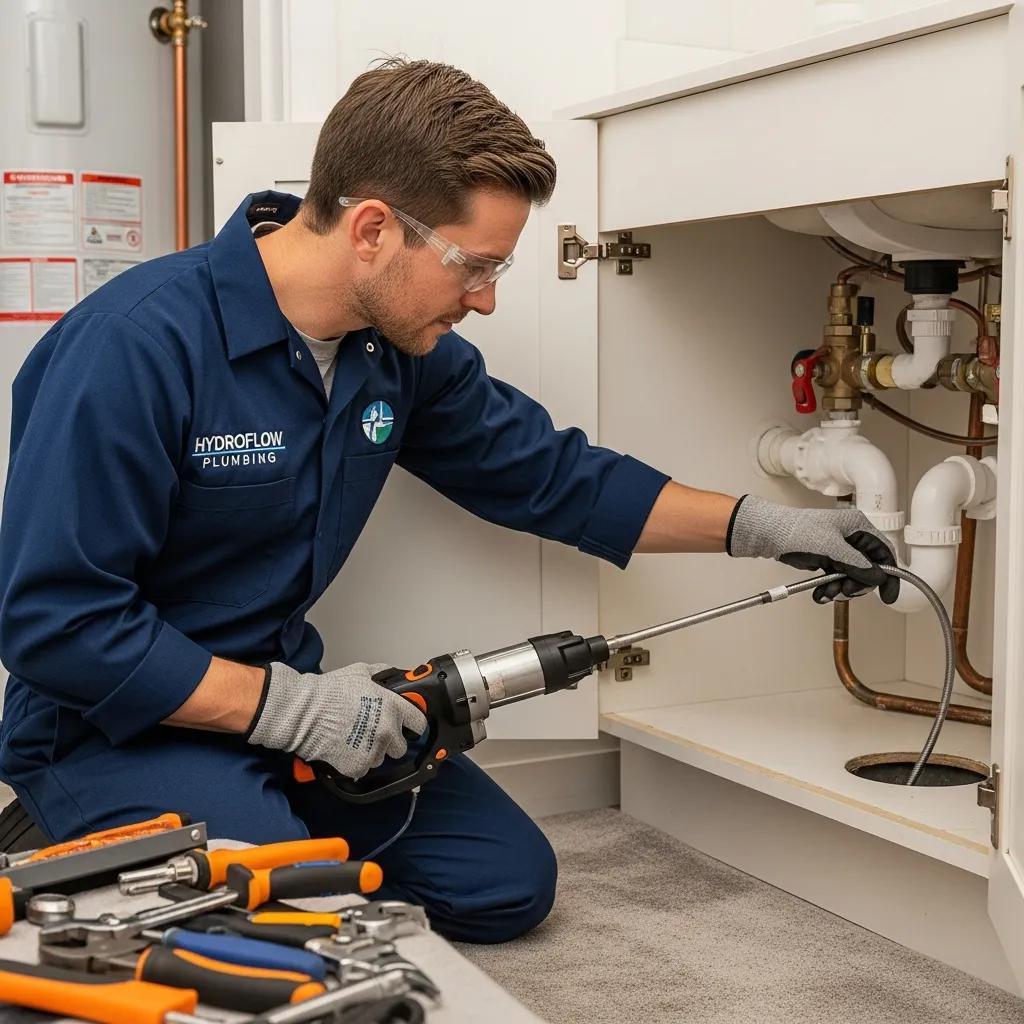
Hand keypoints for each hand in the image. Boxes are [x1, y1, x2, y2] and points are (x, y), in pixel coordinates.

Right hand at [246, 662, 427, 779]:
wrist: (303, 712)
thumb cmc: (328, 692)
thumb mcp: (360, 672)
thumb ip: (383, 675)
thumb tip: (395, 677)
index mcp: (393, 707)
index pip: (419, 723)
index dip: (412, 724)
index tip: (407, 726)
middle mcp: (387, 730)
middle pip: (401, 746)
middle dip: (390, 741)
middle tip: (373, 732)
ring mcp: (374, 751)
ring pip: (381, 758)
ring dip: (371, 752)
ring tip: (352, 737)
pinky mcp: (358, 766)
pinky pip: (363, 768)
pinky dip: (355, 762)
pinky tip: (343, 748)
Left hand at [727, 495, 898, 603]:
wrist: (769, 534)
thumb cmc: (798, 532)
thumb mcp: (832, 549)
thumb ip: (857, 565)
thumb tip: (879, 578)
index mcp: (858, 526)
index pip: (884, 552)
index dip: (888, 575)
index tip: (888, 595)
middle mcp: (852, 536)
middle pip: (869, 568)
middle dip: (857, 584)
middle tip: (844, 591)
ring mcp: (839, 548)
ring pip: (852, 576)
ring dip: (842, 589)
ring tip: (827, 593)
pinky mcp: (827, 558)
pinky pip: (837, 578)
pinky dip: (830, 588)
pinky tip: (821, 594)